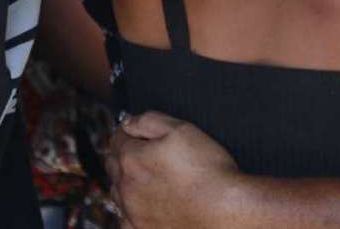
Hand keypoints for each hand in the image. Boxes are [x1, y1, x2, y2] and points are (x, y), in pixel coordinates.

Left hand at [107, 112, 240, 228]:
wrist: (226, 210)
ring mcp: (133, 212)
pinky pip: (124, 220)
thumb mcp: (182, 130)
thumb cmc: (208, 171)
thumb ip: (149, 121)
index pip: (117, 139)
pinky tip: (142, 205)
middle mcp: (126, 188)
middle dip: (123, 154)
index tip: (136, 132)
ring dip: (125, 181)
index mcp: (132, 159)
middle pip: (113, 165)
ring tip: (145, 177)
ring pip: (117, 192)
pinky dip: (129, 210)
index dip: (128, 131)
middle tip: (141, 151)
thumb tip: (129, 122)